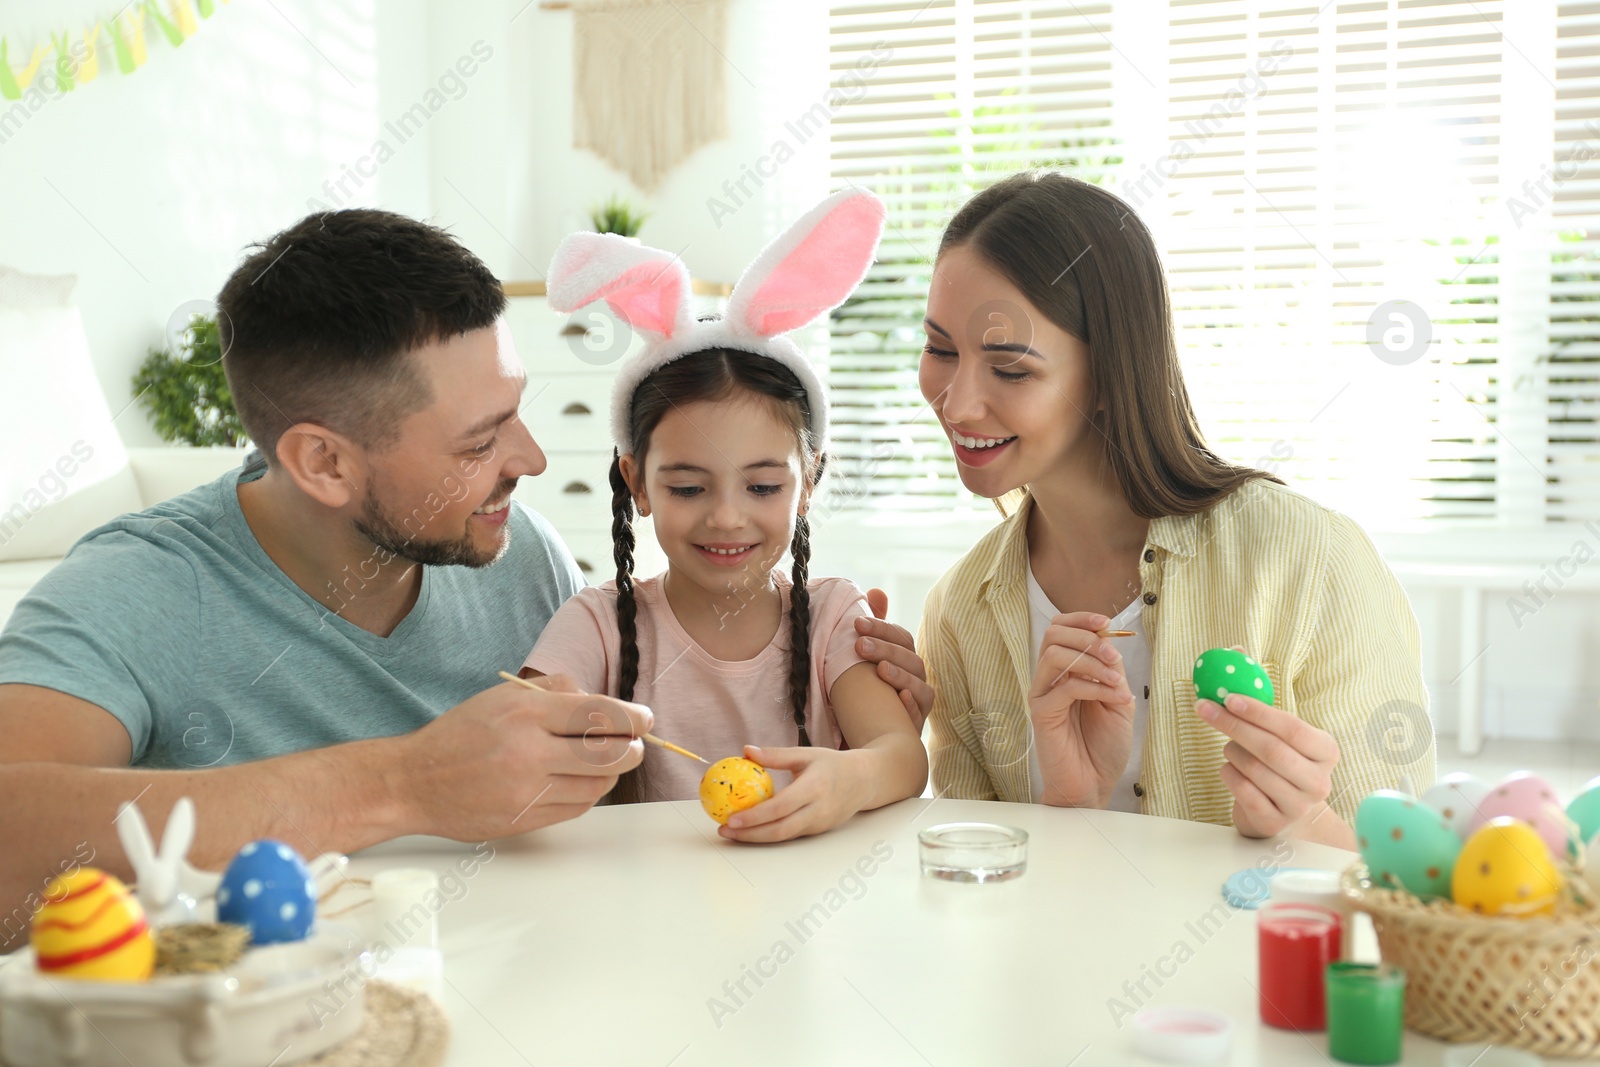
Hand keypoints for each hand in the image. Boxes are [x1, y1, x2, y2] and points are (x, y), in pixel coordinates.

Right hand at [393, 674, 651, 838]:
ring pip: (597, 785)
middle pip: (608, 755)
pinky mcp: (524, 820)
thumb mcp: (503, 696)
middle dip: (631, 749)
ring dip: (611, 774)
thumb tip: (599, 700)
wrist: (415, 782)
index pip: (599, 715)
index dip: (632, 718)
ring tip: (606, 763)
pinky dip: (588, 794)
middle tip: (634, 745)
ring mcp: (527, 791)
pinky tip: (582, 782)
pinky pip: (576, 808)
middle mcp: (529, 752)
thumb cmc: (461, 733)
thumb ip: (554, 691)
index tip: (644, 719)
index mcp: (526, 713)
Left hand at [718, 744, 867, 842]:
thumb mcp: (805, 753)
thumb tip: (746, 750)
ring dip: (756, 837)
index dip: (754, 816)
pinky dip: (769, 834)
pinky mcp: (818, 831)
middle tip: (725, 830)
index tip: (731, 817)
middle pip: (779, 830)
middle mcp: (817, 810)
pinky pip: (791, 834)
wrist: (865, 781)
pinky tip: (752, 829)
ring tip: (732, 833)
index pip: (780, 807)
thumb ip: (776, 755)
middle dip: (749, 834)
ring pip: (784, 836)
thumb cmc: (832, 764)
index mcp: (814, 788)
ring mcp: (819, 824)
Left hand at [853, 588, 932, 723]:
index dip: (882, 628)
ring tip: (880, 669)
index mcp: (904, 660)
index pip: (901, 637)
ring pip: (920, 685)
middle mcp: (915, 680)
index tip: (857, 623)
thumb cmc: (866, 693)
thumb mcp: (865, 659)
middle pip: (911, 658)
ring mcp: (917, 705)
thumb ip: (874, 627)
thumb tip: (877, 590)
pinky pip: (919, 715)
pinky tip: (901, 698)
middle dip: (887, 649)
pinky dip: (911, 705)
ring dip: (901, 675)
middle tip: (860, 645)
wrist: (863, 738)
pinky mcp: (914, 728)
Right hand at [1029, 612, 1135, 807]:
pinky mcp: (1042, 714)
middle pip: (1053, 634)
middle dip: (1087, 637)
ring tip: (1115, 680)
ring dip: (1091, 661)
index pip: (1061, 628)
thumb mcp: (1118, 699)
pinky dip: (1095, 687)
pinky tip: (1114, 697)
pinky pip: (1065, 687)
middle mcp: (1050, 679)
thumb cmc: (1103, 747)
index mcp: (1066, 671)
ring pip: (1054, 654)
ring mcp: (1043, 695)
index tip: (1107, 623)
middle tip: (1112, 656)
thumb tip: (1108, 641)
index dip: (1082, 619)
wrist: (1093, 785)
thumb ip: (1111, 670)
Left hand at [1196, 691, 1345, 842]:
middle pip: (1271, 750)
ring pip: (1254, 770)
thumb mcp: (1284, 739)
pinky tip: (1229, 769)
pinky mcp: (1274, 823)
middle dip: (1235, 726)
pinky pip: (1243, 791)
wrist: (1285, 813)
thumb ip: (1264, 714)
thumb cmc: (1280, 765)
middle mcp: (1318, 782)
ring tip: (1230, 748)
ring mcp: (1298, 806)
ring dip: (1232, 752)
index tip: (1229, 698)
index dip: (1259, 713)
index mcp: (1326, 752)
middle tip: (1207, 710)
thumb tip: (1231, 678)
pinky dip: (1228, 773)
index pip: (1293, 729)